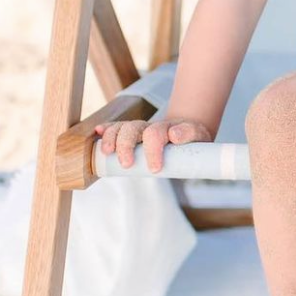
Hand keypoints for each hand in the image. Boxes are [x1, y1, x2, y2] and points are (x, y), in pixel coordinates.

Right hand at [93, 116, 213, 172]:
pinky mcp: (131, 134)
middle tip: (126, 164)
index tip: (154, 169)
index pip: (154, 134)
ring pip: (121, 127)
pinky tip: (97, 131)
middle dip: (126, 145)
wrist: (188, 131)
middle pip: (132, 128)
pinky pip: (116, 128)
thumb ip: (189, 134)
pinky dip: (106, 129)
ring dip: (111, 137)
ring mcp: (139, 129)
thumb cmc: (193, 138)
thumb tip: (174, 135)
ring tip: (106, 152)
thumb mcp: (199, 136)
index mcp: (166, 128)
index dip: (152, 150)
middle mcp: (149, 127)